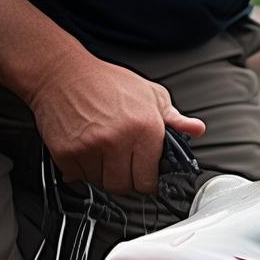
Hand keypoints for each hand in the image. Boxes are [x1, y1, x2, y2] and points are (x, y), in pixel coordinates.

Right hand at [26, 55, 204, 194]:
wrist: (62, 73)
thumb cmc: (107, 82)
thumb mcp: (151, 95)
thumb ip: (175, 118)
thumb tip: (197, 129)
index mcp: (145, 129)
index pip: (149, 181)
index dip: (148, 181)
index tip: (144, 176)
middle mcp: (119, 141)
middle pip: (125, 187)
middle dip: (127, 180)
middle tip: (124, 165)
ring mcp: (90, 148)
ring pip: (101, 183)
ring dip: (103, 175)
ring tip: (104, 154)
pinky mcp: (66, 151)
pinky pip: (77, 177)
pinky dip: (82, 170)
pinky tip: (87, 151)